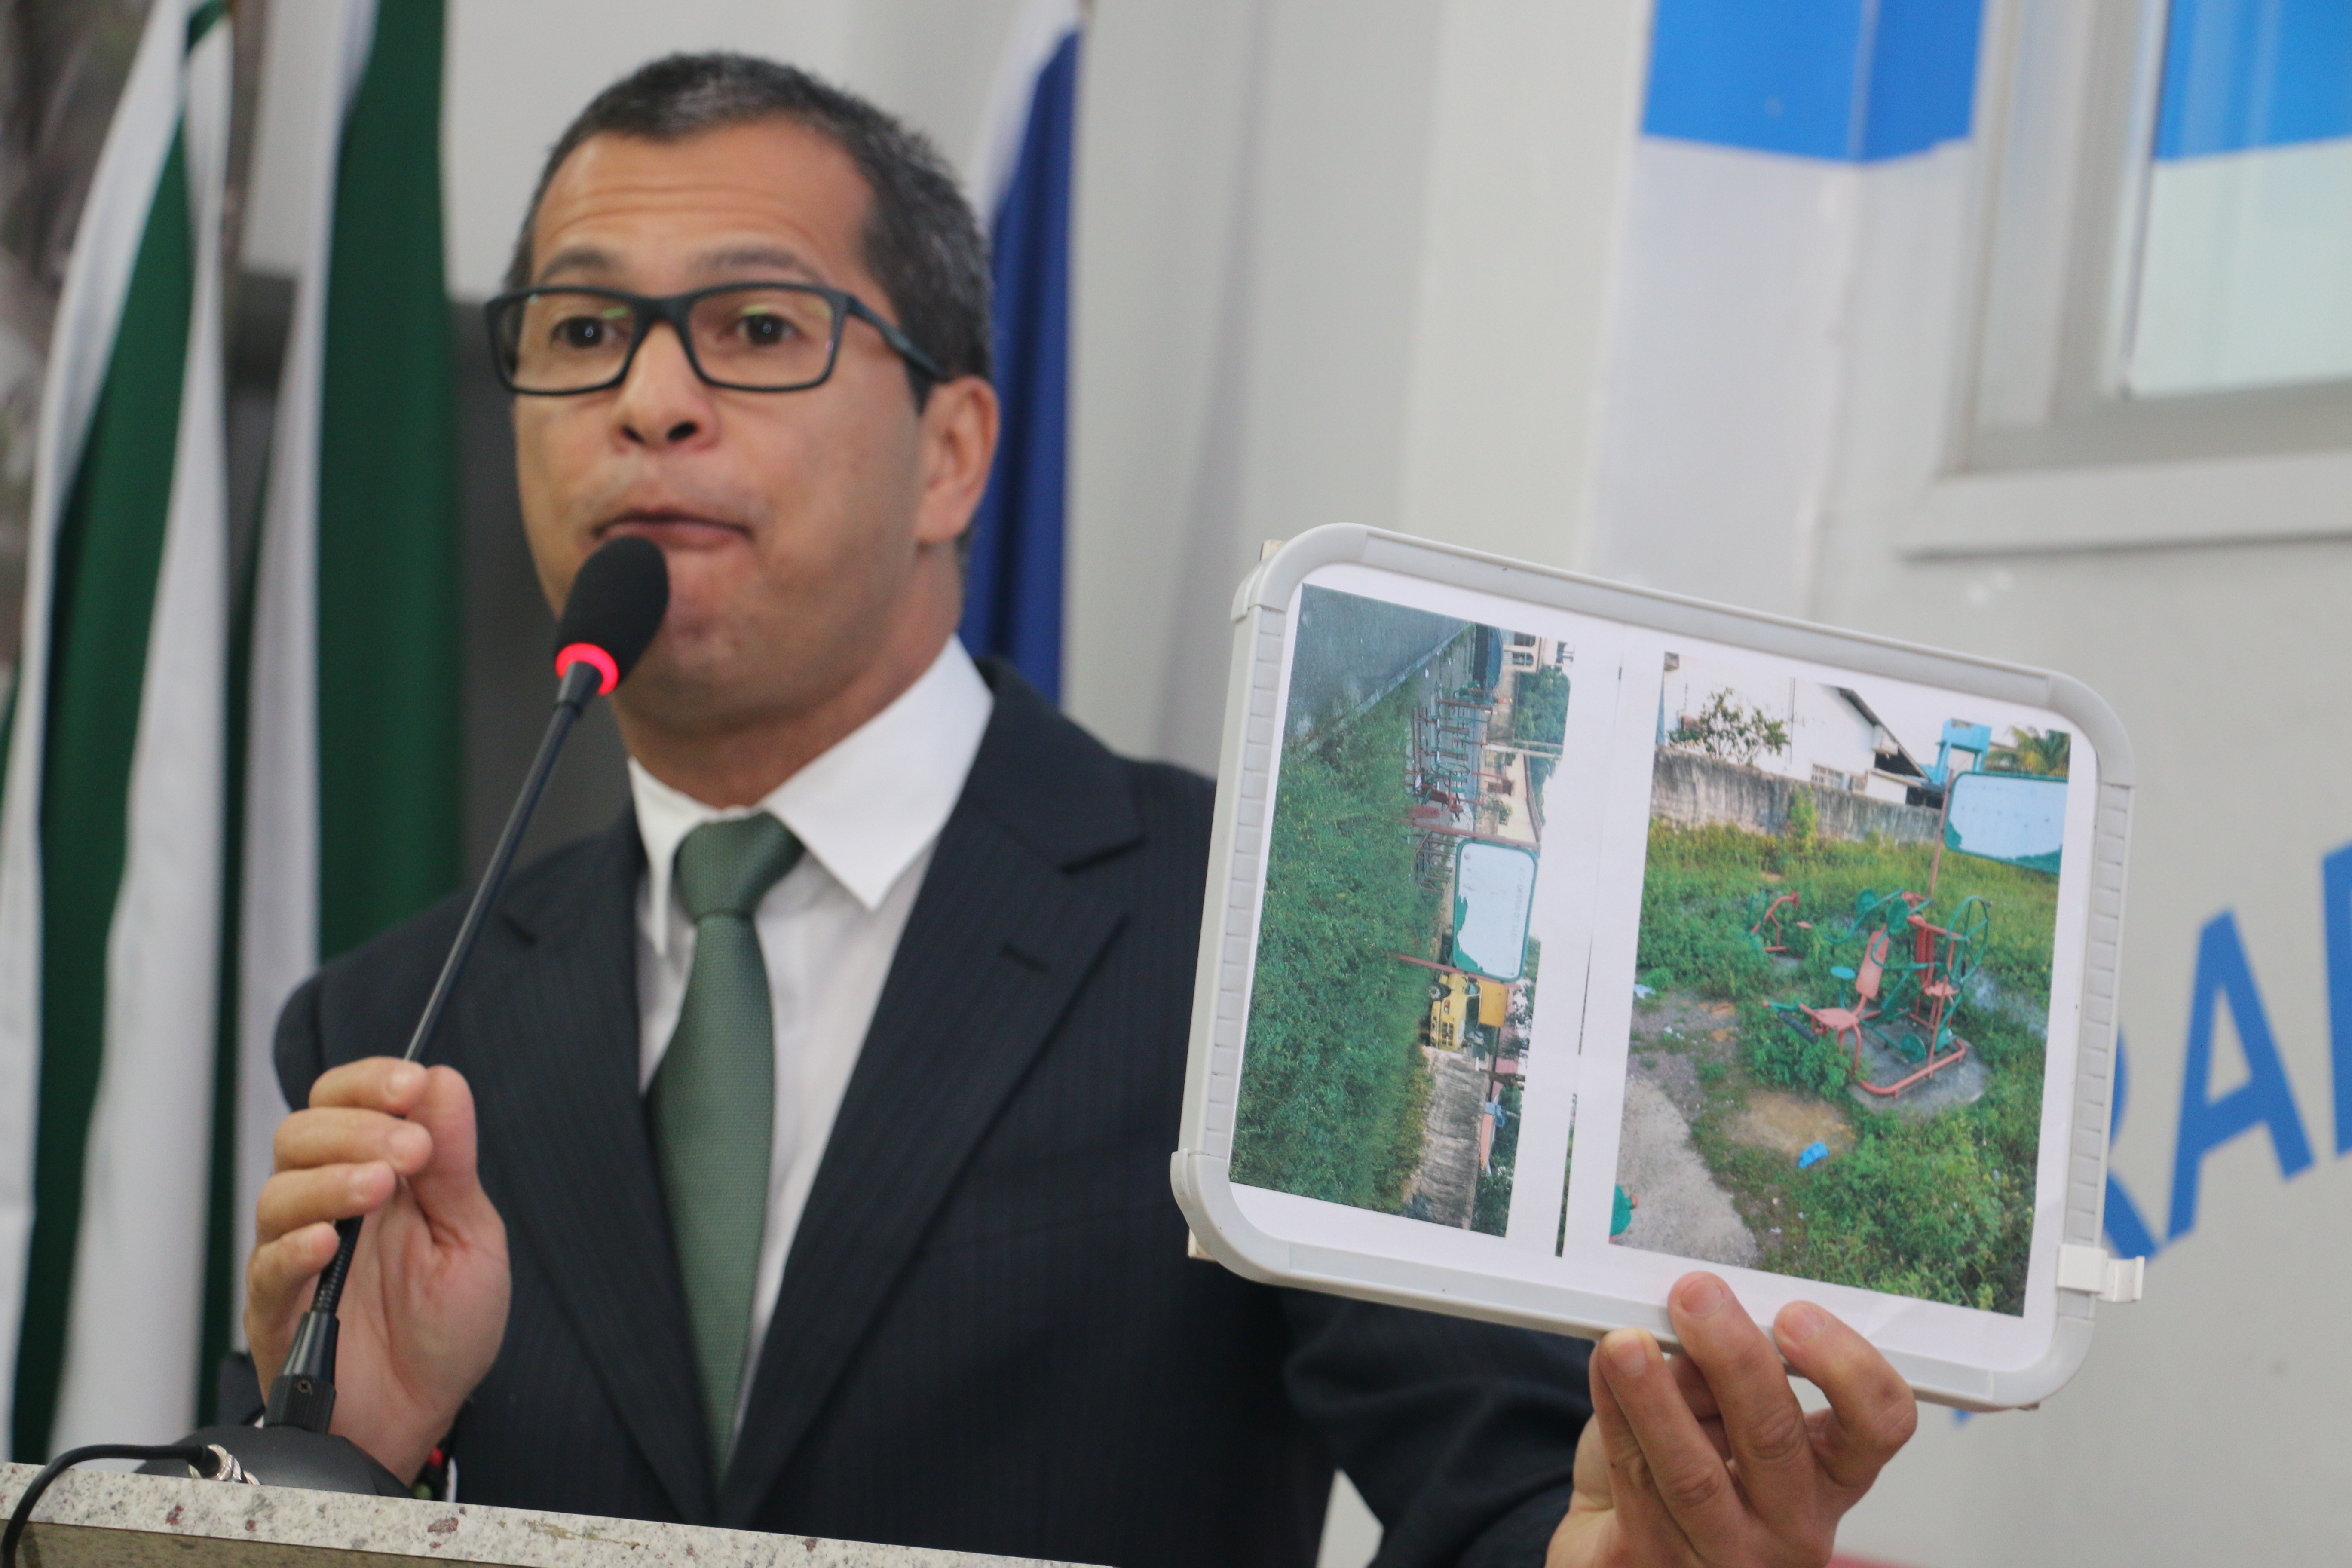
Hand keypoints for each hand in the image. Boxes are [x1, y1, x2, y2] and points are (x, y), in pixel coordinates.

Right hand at [246, 1058, 510, 1482]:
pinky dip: (294, 1248)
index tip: (412, 1084)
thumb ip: (453, 1163)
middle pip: (303, 1133)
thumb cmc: (446, 1327)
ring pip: (278, 1192)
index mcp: (377, 1176)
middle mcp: (327, 1205)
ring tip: (378, 1188)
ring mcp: (296, 1256)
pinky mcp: (276, 1311)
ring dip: (329, 1179)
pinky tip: (328, 1242)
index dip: (371, 1082)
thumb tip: (444, 1082)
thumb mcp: (469, 1235)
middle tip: (409, 1150)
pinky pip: (266, 1268)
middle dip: (357, 1128)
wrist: (425, 1413)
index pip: (347, 1101)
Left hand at [1548, 1273, 1916, 1566]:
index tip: (1796, 1315)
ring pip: (1694, 1475)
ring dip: (1657, 1397)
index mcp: (1828, 1475)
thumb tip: (1696, 1315)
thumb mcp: (1715, 1412)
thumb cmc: (1684, 1463)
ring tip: (1626, 1342)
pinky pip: (1634, 1481)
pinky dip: (1615, 1416)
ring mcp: (1726, 1556)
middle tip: (1696, 1297)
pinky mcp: (1653, 1564)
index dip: (1847, 1369)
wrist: (1617, 1543)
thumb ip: (1718, 1372)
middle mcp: (1792, 1526)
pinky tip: (1602, 1370)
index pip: (1879, 1425)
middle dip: (1734, 1360)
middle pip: (1778, 1440)